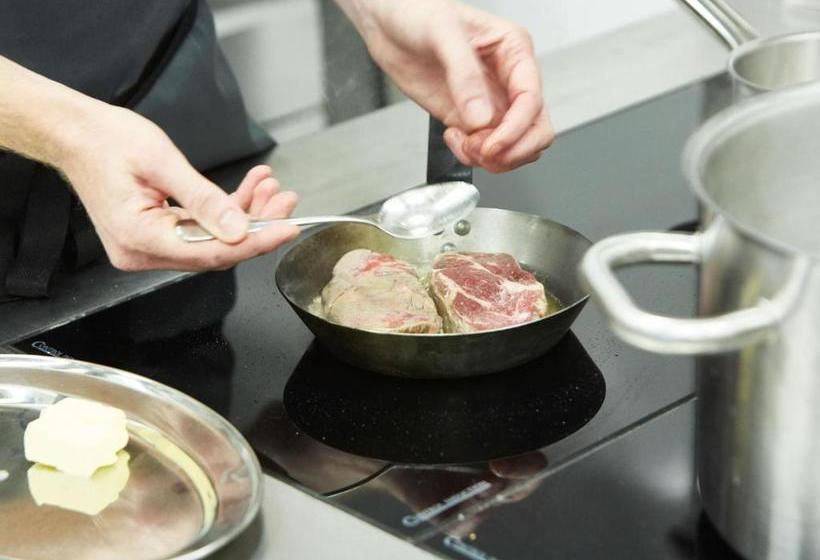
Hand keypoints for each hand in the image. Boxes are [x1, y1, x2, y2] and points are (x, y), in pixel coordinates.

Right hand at [60, 105, 298, 271]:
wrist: (74, 133)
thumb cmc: (106, 141)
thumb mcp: (162, 162)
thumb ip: (204, 199)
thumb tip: (239, 229)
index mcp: (139, 237)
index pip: (212, 252)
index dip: (256, 242)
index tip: (287, 228)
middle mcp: (143, 252)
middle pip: (216, 250)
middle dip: (257, 225)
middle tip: (286, 200)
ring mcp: (148, 247)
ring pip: (212, 241)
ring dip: (245, 215)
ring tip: (270, 188)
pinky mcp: (155, 236)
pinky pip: (200, 231)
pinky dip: (225, 212)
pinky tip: (249, 189)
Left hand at [341, 0, 552, 171]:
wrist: (389, 24)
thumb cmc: (418, 13)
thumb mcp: (443, 33)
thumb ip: (464, 75)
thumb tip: (481, 118)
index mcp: (513, 51)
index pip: (531, 100)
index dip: (516, 129)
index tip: (492, 145)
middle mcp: (507, 80)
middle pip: (536, 129)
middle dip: (512, 149)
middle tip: (482, 152)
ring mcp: (490, 103)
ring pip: (515, 145)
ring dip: (494, 158)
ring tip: (464, 145)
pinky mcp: (468, 119)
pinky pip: (486, 150)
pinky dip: (473, 156)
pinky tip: (454, 139)